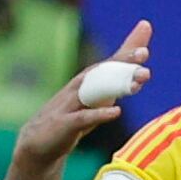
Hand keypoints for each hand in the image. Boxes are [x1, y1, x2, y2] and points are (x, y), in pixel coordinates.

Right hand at [13, 18, 153, 164]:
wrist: (35, 145)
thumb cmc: (69, 121)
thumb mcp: (96, 103)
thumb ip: (114, 87)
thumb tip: (136, 73)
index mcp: (88, 83)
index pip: (110, 63)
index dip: (127, 51)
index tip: (145, 34)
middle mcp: (79, 88)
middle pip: (103, 70)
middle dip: (124, 61)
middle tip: (144, 52)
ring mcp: (70, 105)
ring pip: (95, 89)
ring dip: (117, 83)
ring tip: (139, 80)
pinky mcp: (65, 125)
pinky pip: (84, 118)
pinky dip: (100, 114)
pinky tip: (117, 112)